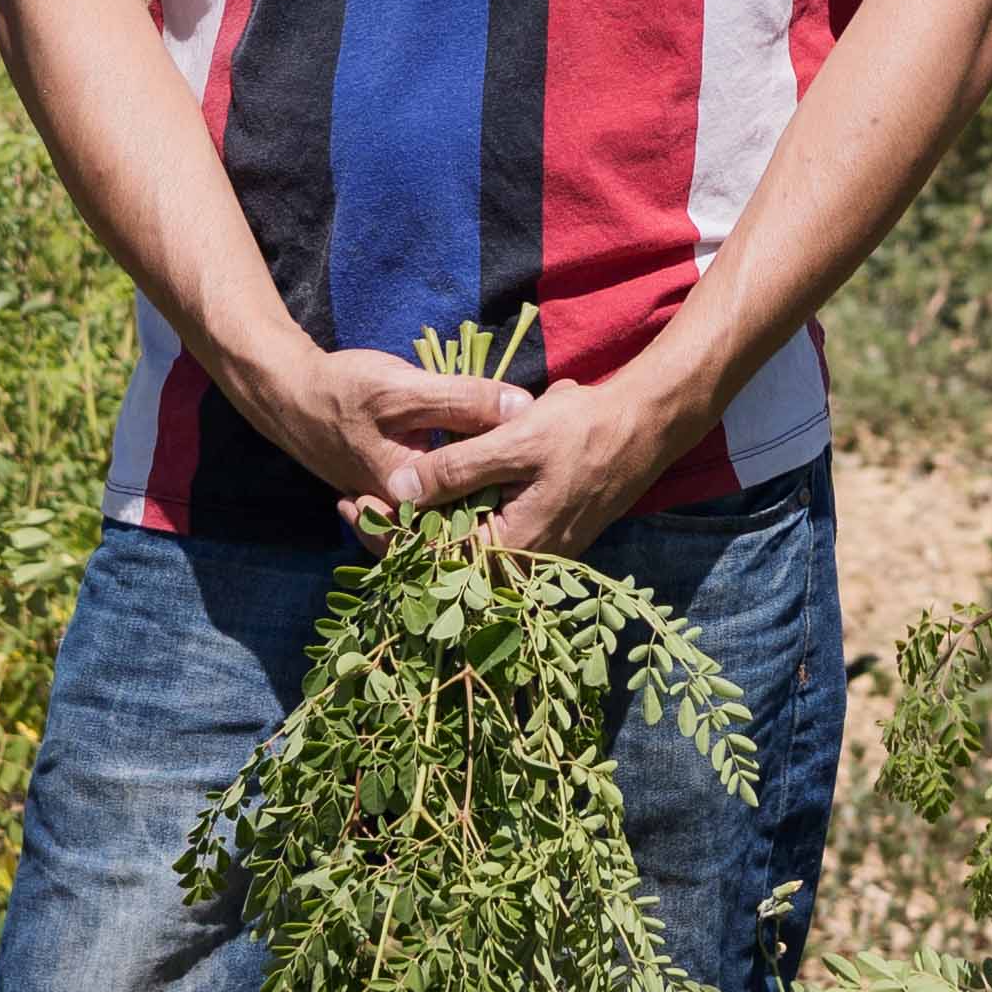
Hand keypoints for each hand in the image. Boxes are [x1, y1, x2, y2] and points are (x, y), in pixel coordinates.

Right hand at [223, 339, 510, 518]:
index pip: (478, 513)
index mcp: (410, 499)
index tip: (543, 464)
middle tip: (536, 471)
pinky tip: (485, 461)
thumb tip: (523, 406)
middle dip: (504, 498)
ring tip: (516, 467)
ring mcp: (399, 512)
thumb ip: (463, 400)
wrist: (291, 395)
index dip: (517, 491)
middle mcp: (404, 517)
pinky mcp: (398, 498)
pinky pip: (438, 504)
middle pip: (469, 518)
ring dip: (485, 492)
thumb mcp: (405, 388)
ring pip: (456, 511)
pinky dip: (463, 487)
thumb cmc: (343, 390)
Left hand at [374, 370, 708, 558]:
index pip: (433, 560)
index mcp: (512, 551)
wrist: (643, 426)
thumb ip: (454, 469)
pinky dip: (448, 517)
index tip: (352, 505)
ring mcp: (530, 553)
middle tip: (348, 503)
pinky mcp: (536, 535)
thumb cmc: (582, 431)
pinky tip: (422, 494)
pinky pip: (480, 535)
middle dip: (395, 533)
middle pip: (441, 561)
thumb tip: (395, 490)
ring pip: (459, 548)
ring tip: (372, 499)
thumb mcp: (513, 442)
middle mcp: (520, 564)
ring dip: (418, 525)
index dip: (387, 535)